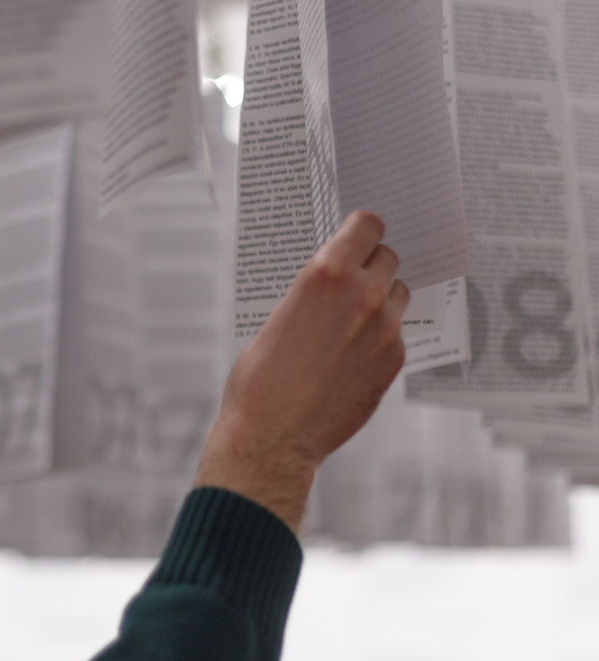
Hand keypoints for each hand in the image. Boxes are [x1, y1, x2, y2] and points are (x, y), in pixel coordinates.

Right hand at [197, 211, 409, 531]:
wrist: (272, 435)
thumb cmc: (260, 378)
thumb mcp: (277, 315)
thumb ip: (315, 291)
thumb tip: (333, 280)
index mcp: (326, 273)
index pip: (368, 225)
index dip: (362, 232)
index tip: (358, 239)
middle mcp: (363, 294)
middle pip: (389, 257)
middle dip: (371, 266)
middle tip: (351, 284)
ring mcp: (385, 328)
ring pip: (398, 294)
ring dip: (381, 301)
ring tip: (350, 324)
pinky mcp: (394, 360)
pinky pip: (397, 333)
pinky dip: (379, 339)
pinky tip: (350, 358)